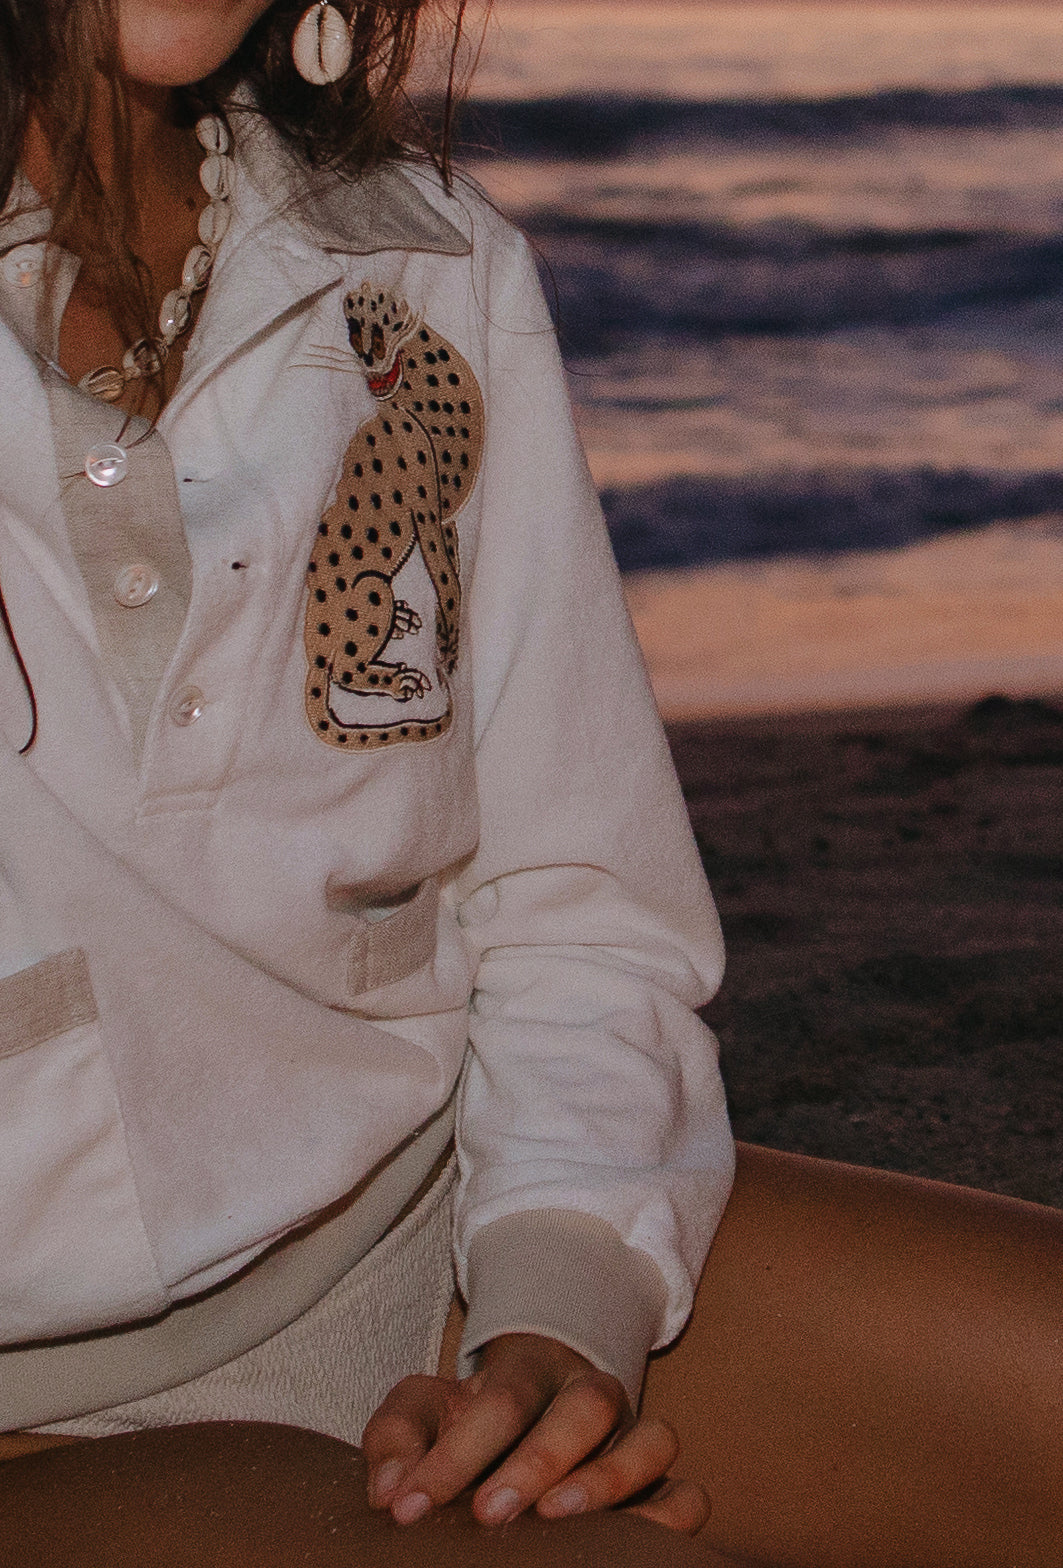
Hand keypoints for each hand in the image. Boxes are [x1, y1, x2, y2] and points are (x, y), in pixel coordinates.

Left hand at [361, 1332, 708, 1533]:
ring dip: (610, 1481)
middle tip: (489, 1513)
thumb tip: (388, 1490)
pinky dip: (670, 1520)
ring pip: (653, 1441)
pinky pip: (689, 1495)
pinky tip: (626, 1547)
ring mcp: (633, 1436)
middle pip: (587, 1406)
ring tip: (557, 1520)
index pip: (503, 1398)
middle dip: (540, 1459)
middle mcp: (591, 1394)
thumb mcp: (422, 1411)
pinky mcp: (660, 1483)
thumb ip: (396, 1438)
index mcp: (530, 1370)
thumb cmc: (465, 1419)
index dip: (456, 1454)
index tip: (409, 1506)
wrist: (520, 1412)